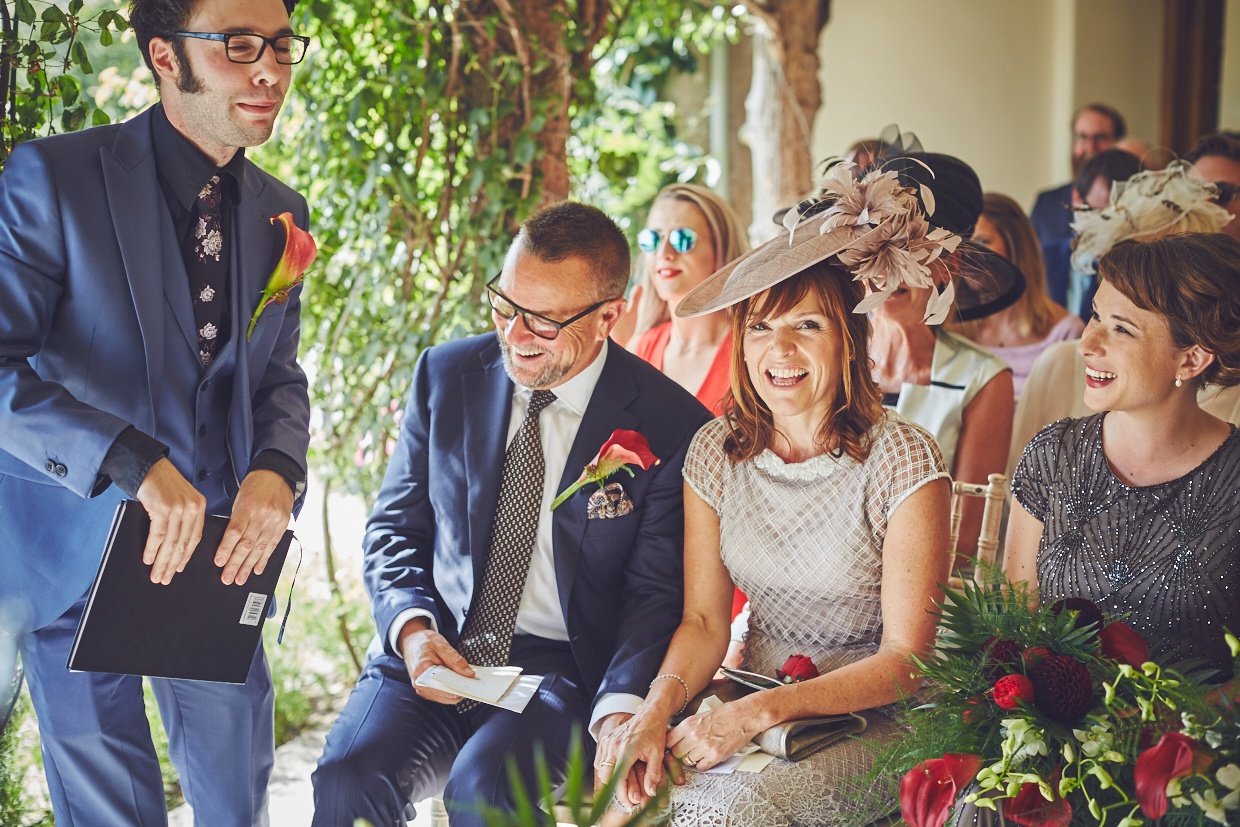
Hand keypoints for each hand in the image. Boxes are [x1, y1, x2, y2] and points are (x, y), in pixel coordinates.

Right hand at [136, 458, 206, 584]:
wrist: (148, 466)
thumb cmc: (162, 484)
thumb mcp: (180, 499)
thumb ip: (183, 517)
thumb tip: (176, 545)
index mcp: (199, 506)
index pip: (195, 537)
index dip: (186, 556)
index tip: (179, 569)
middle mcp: (192, 508)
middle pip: (183, 543)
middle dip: (173, 564)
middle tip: (165, 578)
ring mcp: (178, 508)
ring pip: (171, 542)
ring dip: (162, 562)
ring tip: (156, 574)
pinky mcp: (163, 508)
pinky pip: (158, 535)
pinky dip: (152, 550)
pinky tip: (148, 559)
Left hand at [214, 470, 293, 584]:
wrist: (278, 474)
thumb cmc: (254, 486)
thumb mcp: (240, 499)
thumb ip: (235, 520)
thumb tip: (226, 545)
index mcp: (248, 505)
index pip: (235, 531)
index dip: (226, 549)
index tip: (219, 562)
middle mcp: (262, 514)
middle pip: (247, 543)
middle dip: (236, 563)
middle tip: (227, 578)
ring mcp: (275, 520)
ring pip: (260, 547)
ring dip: (249, 566)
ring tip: (240, 579)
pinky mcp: (283, 524)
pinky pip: (273, 544)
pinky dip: (264, 558)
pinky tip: (257, 569)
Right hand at [399, 620, 474, 704]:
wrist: (411, 642)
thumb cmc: (424, 642)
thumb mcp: (440, 644)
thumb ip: (455, 659)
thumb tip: (469, 674)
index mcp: (422, 672)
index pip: (444, 686)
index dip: (460, 686)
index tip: (473, 682)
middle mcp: (420, 685)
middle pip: (446, 695)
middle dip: (461, 689)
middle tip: (473, 680)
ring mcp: (422, 690)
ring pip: (446, 698)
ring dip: (457, 690)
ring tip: (465, 678)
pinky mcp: (426, 691)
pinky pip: (443, 696)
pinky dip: (452, 690)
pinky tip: (458, 681)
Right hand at [595, 710, 671, 808]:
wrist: (649, 714)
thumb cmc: (654, 732)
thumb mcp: (657, 754)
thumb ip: (653, 775)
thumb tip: (650, 793)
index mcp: (626, 750)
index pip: (618, 780)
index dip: (623, 795)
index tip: (630, 804)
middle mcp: (613, 746)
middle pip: (606, 777)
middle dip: (614, 790)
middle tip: (626, 797)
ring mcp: (607, 742)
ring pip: (600, 769)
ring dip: (608, 780)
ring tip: (620, 787)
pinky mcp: (605, 740)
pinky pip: (599, 760)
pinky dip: (604, 770)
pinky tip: (614, 774)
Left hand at [666, 702, 754, 771]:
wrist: (745, 716)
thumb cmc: (725, 714)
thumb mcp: (701, 715)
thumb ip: (687, 727)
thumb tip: (676, 738)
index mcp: (689, 724)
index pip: (668, 740)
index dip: (670, 745)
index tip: (672, 746)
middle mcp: (694, 736)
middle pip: (676, 753)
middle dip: (680, 753)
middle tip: (686, 751)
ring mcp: (705, 747)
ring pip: (688, 761)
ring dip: (692, 759)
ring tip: (700, 752)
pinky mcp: (716, 756)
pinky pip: (701, 767)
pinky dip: (702, 764)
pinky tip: (707, 757)